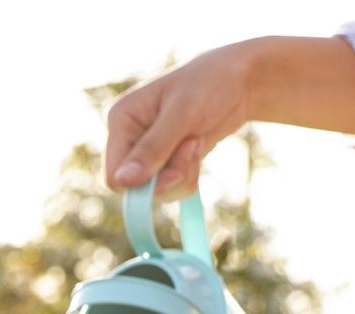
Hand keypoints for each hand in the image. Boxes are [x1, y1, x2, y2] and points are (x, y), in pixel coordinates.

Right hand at [105, 43, 255, 196]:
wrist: (240, 81)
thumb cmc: (210, 84)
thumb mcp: (182, 114)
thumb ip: (153, 149)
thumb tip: (122, 181)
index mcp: (121, 120)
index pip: (114, 175)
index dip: (141, 184)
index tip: (175, 172)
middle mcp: (129, 139)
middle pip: (136, 189)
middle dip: (169, 176)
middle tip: (193, 148)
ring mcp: (147, 152)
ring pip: (156, 191)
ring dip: (183, 174)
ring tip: (197, 141)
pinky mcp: (166, 161)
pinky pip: (172, 187)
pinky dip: (189, 174)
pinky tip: (198, 147)